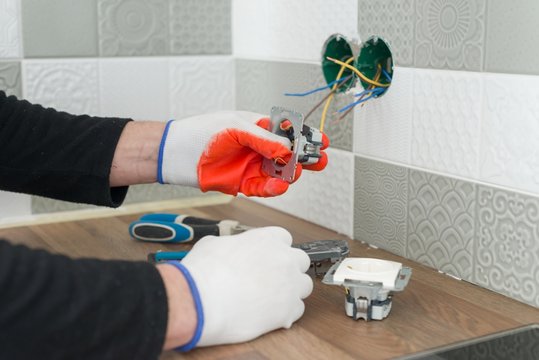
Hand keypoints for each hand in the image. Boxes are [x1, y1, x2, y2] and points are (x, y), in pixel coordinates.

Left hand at [157, 111, 328, 196]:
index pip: (289, 132)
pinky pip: (264, 188)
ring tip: (294, 173)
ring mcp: (252, 166)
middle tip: (317, 161)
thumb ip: (263, 139)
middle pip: (290, 154)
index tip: (321, 141)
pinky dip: (273, 188)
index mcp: (259, 127)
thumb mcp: (236, 128)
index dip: (306, 137)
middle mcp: (259, 147)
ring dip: (290, 174)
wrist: (176, 155)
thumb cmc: (202, 133)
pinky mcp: (244, 183)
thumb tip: (287, 148)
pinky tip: (278, 185)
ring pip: (280, 173)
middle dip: (305, 158)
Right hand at [167, 227, 312, 348]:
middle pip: (301, 261)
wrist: (200, 301)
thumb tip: (228, 250)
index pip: (284, 238)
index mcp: (267, 239)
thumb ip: (230, 245)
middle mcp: (283, 258)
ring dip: (292, 291)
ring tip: (272, 299)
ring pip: (304, 286)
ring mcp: (289, 285)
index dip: (275, 249)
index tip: (267, 259)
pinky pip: (297, 310)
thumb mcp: (212, 244)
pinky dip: (286, 314)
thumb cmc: (203, 272)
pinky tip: (269, 315)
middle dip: (289, 269)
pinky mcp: (288, 311)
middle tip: (271, 279)